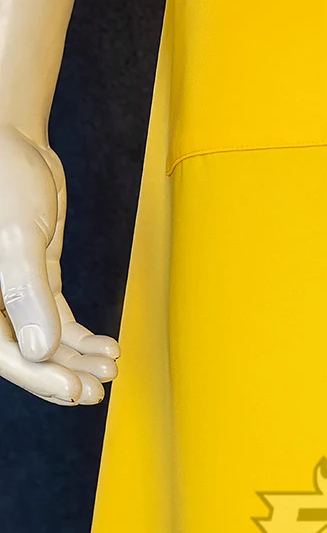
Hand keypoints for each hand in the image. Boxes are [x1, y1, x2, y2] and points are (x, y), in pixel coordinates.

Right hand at [0, 124, 117, 405]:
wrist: (12, 139)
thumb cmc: (4, 177)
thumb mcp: (15, 236)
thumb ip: (24, 292)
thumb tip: (38, 350)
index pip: (1, 351)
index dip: (36, 376)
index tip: (74, 389)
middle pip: (24, 354)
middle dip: (61, 375)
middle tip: (97, 392)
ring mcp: (12, 293)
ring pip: (44, 342)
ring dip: (78, 360)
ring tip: (110, 370)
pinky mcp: (34, 282)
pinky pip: (57, 321)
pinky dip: (83, 339)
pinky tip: (109, 350)